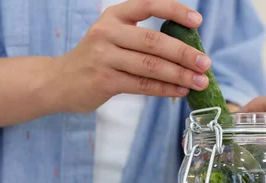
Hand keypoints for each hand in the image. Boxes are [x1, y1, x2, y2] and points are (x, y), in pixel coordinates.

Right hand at [48, 0, 210, 113]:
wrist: (59, 81)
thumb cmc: (98, 59)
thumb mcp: (114, 37)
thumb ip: (143, 38)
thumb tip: (188, 50)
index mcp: (115, 15)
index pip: (149, 5)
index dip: (175, 11)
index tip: (198, 21)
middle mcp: (108, 32)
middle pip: (154, 41)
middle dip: (184, 53)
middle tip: (205, 63)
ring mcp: (104, 57)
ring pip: (150, 66)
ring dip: (179, 75)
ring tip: (199, 82)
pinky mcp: (105, 80)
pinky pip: (142, 85)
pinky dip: (165, 89)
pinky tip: (180, 91)